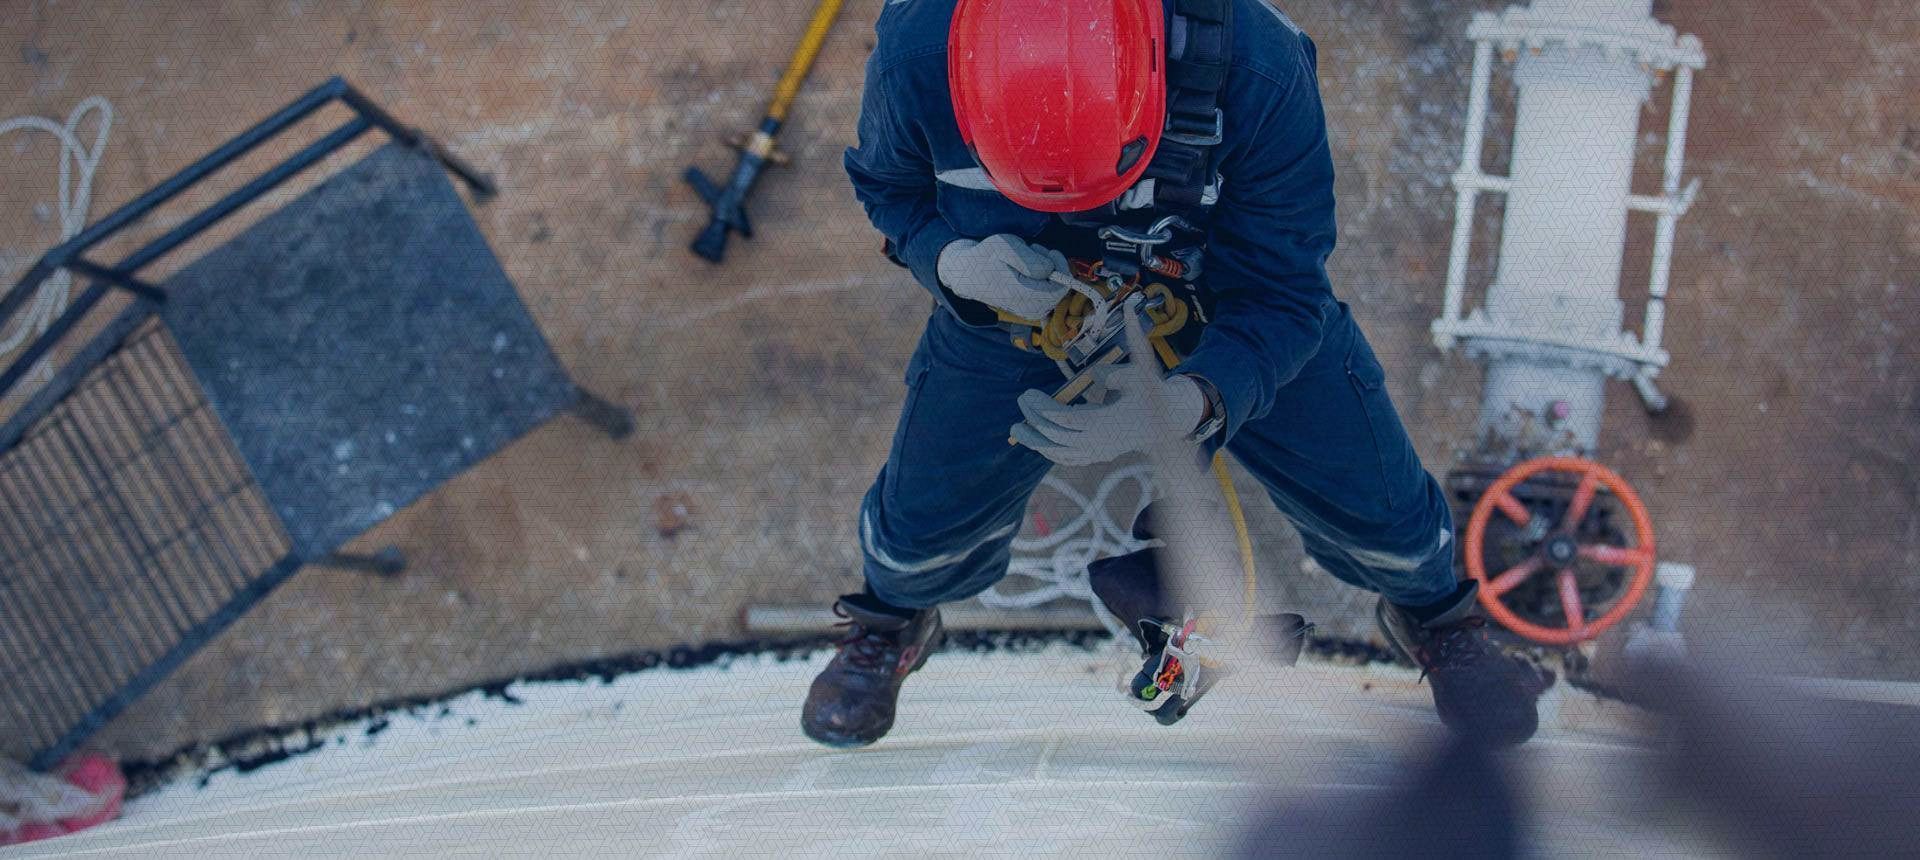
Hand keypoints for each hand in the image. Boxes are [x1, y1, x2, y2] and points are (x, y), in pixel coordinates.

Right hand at [936, 234, 1071, 320]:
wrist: (968, 273)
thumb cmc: (986, 256)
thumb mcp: (1005, 247)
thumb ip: (1031, 260)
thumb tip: (1050, 271)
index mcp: (1023, 295)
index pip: (1060, 289)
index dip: (1061, 268)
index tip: (1050, 252)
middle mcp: (1029, 309)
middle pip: (1060, 291)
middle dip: (1054, 268)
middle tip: (1037, 251)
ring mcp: (1030, 312)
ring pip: (1055, 292)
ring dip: (1048, 272)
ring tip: (1029, 258)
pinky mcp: (1030, 310)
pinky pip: (1048, 295)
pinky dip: (1044, 280)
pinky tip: (1029, 270)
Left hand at [1011, 296, 1208, 466]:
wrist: (1169, 419)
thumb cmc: (1153, 390)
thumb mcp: (1144, 365)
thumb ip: (1134, 340)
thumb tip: (1130, 309)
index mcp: (1109, 421)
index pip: (1067, 420)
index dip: (1043, 410)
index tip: (1028, 394)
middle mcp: (1102, 442)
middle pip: (1058, 436)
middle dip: (1035, 419)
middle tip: (1022, 399)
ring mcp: (1100, 452)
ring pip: (1060, 453)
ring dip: (1036, 441)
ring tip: (1017, 428)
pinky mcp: (1099, 455)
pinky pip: (1068, 459)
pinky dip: (1050, 451)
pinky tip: (1036, 441)